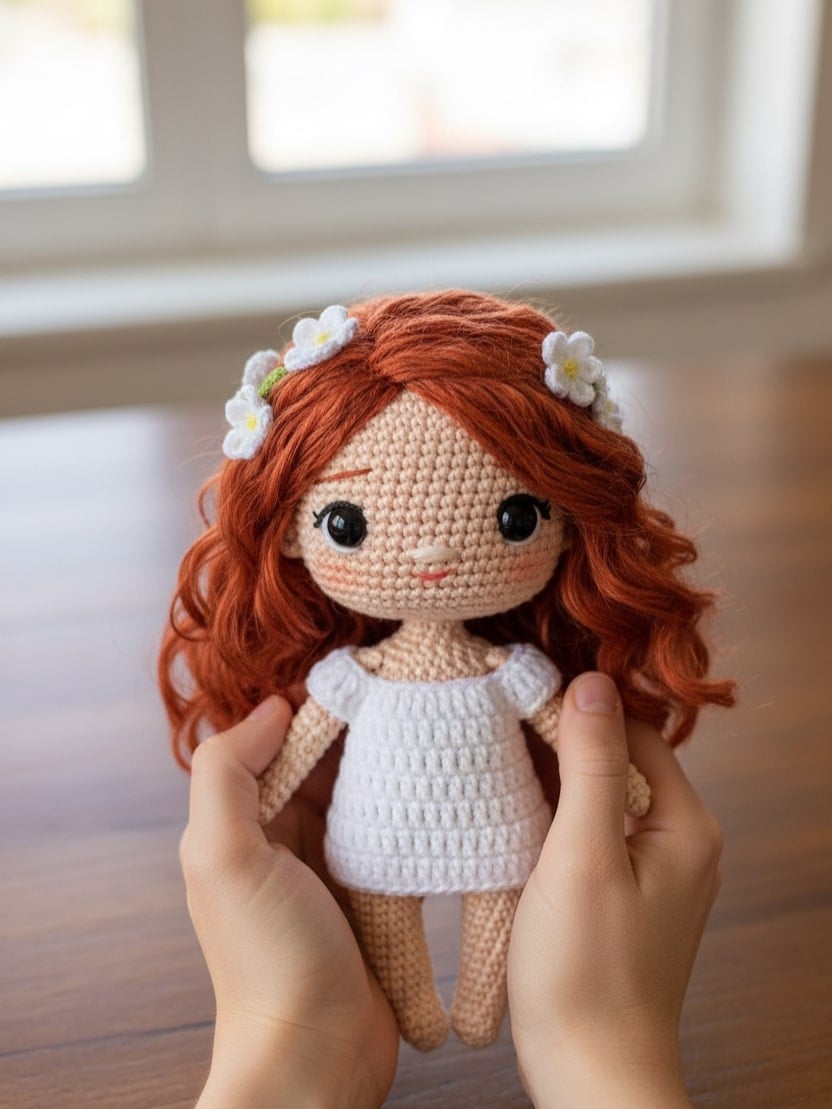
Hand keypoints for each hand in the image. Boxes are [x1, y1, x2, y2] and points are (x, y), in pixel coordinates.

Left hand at [179, 697, 398, 1107]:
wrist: (316, 1056)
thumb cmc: (268, 958)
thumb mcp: (224, 857)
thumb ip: (226, 774)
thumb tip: (272, 707)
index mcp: (242, 820)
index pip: (281, 740)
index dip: (319, 706)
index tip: (370, 678)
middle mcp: (282, 835)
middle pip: (324, 760)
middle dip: (363, 728)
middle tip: (415, 696)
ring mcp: (329, 863)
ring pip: (359, 791)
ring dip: (389, 764)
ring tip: (437, 729)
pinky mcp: (371, 889)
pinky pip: (387, 831)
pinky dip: (408, 807)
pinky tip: (443, 788)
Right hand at [508, 673, 721, 1107]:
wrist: (589, 1071)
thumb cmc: (585, 973)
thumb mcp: (581, 855)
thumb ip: (591, 765)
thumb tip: (591, 683)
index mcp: (686, 825)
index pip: (634, 731)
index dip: (579, 711)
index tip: (520, 698)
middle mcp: (681, 841)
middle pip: (620, 760)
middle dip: (563, 743)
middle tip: (500, 731)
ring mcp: (655, 868)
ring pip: (602, 794)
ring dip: (555, 779)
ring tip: (499, 767)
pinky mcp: (625, 891)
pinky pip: (593, 830)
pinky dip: (556, 816)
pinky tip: (515, 816)